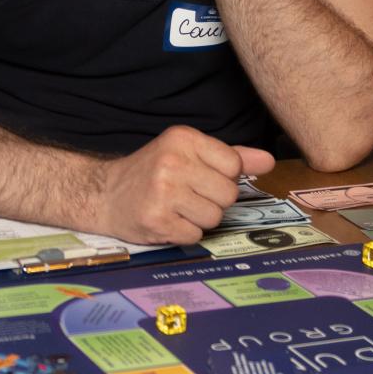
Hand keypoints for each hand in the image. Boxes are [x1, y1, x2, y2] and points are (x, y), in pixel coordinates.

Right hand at [93, 126, 275, 244]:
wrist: (104, 194)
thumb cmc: (152, 173)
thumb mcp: (188, 154)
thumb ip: (230, 157)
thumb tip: (268, 161)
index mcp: (183, 138)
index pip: (233, 166)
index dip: (222, 177)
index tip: (199, 176)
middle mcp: (173, 162)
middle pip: (228, 195)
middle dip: (212, 200)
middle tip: (186, 195)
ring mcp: (164, 192)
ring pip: (214, 218)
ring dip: (199, 219)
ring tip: (176, 208)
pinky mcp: (157, 220)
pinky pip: (195, 235)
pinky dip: (184, 233)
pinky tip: (166, 220)